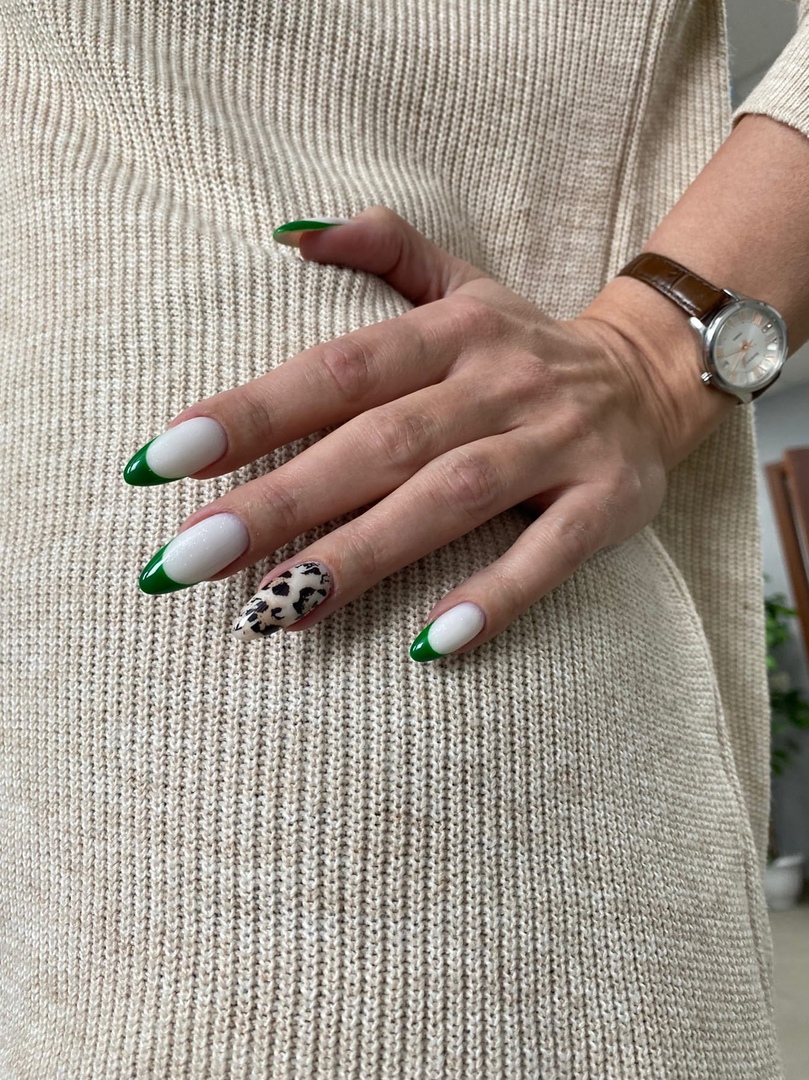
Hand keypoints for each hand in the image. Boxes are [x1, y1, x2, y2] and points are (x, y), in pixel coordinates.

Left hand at [125, 207, 720, 660]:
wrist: (651, 374)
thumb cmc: (524, 344)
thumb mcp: (462, 279)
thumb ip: (383, 246)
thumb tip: (289, 233)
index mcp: (452, 331)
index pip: (336, 369)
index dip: (250, 411)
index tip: (161, 460)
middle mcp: (497, 382)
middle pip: (378, 443)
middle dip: (280, 500)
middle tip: (186, 559)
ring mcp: (555, 443)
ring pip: (448, 500)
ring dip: (360, 556)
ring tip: (272, 612)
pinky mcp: (606, 502)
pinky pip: (548, 555)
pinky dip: (495, 597)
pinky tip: (431, 644)